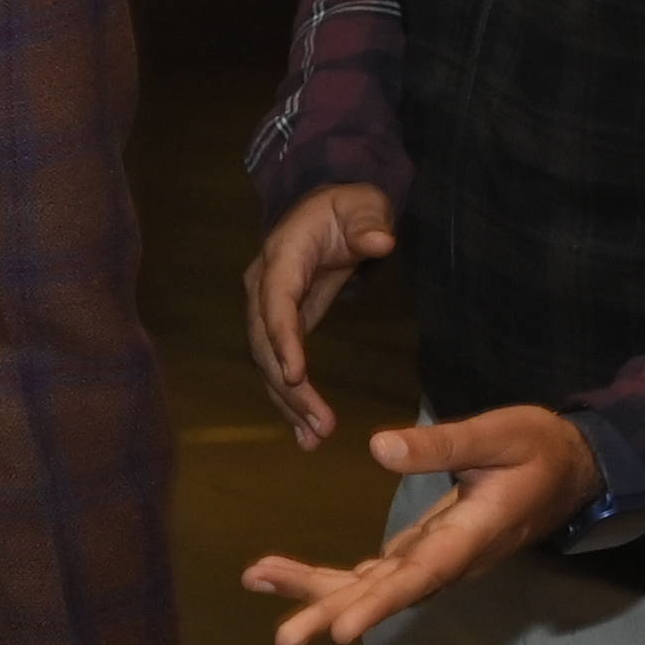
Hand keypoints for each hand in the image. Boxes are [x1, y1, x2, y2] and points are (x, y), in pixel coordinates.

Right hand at [242, 178, 396, 448]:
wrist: (328, 208)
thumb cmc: (348, 207)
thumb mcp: (364, 206)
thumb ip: (370, 223)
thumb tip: (380, 241)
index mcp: (282, 257)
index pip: (275, 301)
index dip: (282, 338)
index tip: (296, 375)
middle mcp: (263, 286)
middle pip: (265, 343)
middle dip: (288, 387)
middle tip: (321, 425)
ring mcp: (266, 308)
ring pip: (267, 361)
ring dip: (287, 402)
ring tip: (314, 439)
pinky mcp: (279, 326)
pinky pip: (277, 365)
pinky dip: (288, 398)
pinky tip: (306, 432)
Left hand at [242, 401, 596, 644]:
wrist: (570, 469)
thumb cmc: (537, 449)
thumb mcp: (498, 435)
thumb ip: (443, 445)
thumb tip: (379, 447)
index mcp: (471, 535)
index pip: (422, 575)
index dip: (381, 603)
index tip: (342, 630)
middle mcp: (449, 559)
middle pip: (387, 594)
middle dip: (335, 614)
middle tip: (285, 640)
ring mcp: (433, 560)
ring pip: (371, 587)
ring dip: (317, 592)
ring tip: (256, 581)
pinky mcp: (421, 553)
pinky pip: (370, 574)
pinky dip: (327, 577)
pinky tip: (279, 575)